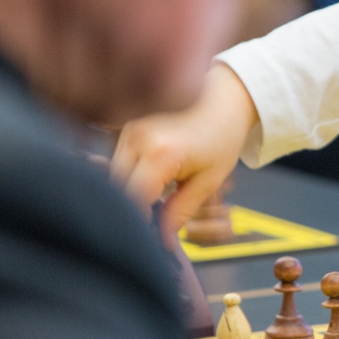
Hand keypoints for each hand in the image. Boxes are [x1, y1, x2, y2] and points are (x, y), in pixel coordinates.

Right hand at [110, 63, 259, 234]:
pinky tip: (149, 180)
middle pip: (118, 190)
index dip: (140, 222)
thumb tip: (162, 242)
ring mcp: (126, 130)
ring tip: (155, 198)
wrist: (224, 96)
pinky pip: (116, 161)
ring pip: (113, 176)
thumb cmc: (222, 135)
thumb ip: (180, 212)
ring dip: (129, 191)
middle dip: (132, 209)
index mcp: (160, 154)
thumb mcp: (207, 180)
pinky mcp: (124, 127)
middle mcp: (137, 139)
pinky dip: (128, 175)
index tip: (151, 236)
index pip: (133, 201)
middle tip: (152, 221)